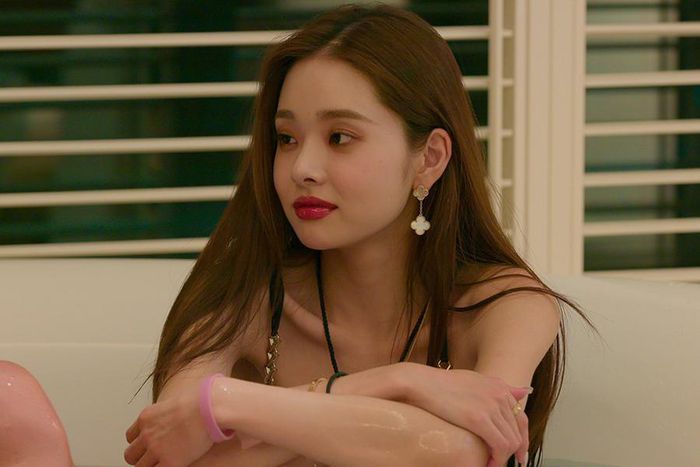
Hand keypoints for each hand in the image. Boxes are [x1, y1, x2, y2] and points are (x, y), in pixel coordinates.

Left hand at [124, 386, 212, 466]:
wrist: (209, 408)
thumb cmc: (200, 400)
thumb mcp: (174, 401)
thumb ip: (166, 413)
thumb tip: (172, 415)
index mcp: (147, 418)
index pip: (130, 436)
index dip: (140, 442)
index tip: (147, 444)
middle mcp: (147, 434)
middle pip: (131, 454)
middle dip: (140, 457)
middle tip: (153, 457)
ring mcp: (156, 449)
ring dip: (150, 465)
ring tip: (163, 462)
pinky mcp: (169, 462)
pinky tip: (172, 465)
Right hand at [399, 362, 529, 466]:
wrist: (421, 382)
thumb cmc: (441, 383)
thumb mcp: (474, 380)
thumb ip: (499, 388)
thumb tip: (526, 392)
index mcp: (499, 386)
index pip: (521, 418)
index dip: (522, 439)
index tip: (519, 454)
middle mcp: (499, 394)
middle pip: (518, 432)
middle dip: (512, 451)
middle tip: (497, 462)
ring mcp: (491, 405)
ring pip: (511, 442)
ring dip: (502, 458)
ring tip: (489, 463)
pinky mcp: (479, 418)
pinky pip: (500, 446)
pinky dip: (497, 459)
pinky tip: (487, 463)